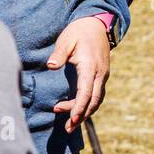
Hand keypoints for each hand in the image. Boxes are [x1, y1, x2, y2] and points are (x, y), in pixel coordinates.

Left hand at [47, 17, 110, 133]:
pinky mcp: (101, 76)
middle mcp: (100, 74)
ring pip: (97, 100)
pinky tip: (78, 112)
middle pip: (94, 100)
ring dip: (85, 113)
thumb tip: (51, 66)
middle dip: (82, 115)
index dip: (80, 106)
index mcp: (91, 66)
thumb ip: (59, 54)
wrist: (96, 25)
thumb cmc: (78, 32)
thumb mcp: (66, 40)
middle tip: (68, 128)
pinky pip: (97, 94)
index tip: (72, 118)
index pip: (87, 91)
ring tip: (70, 124)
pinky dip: (89, 105)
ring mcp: (102, 76)